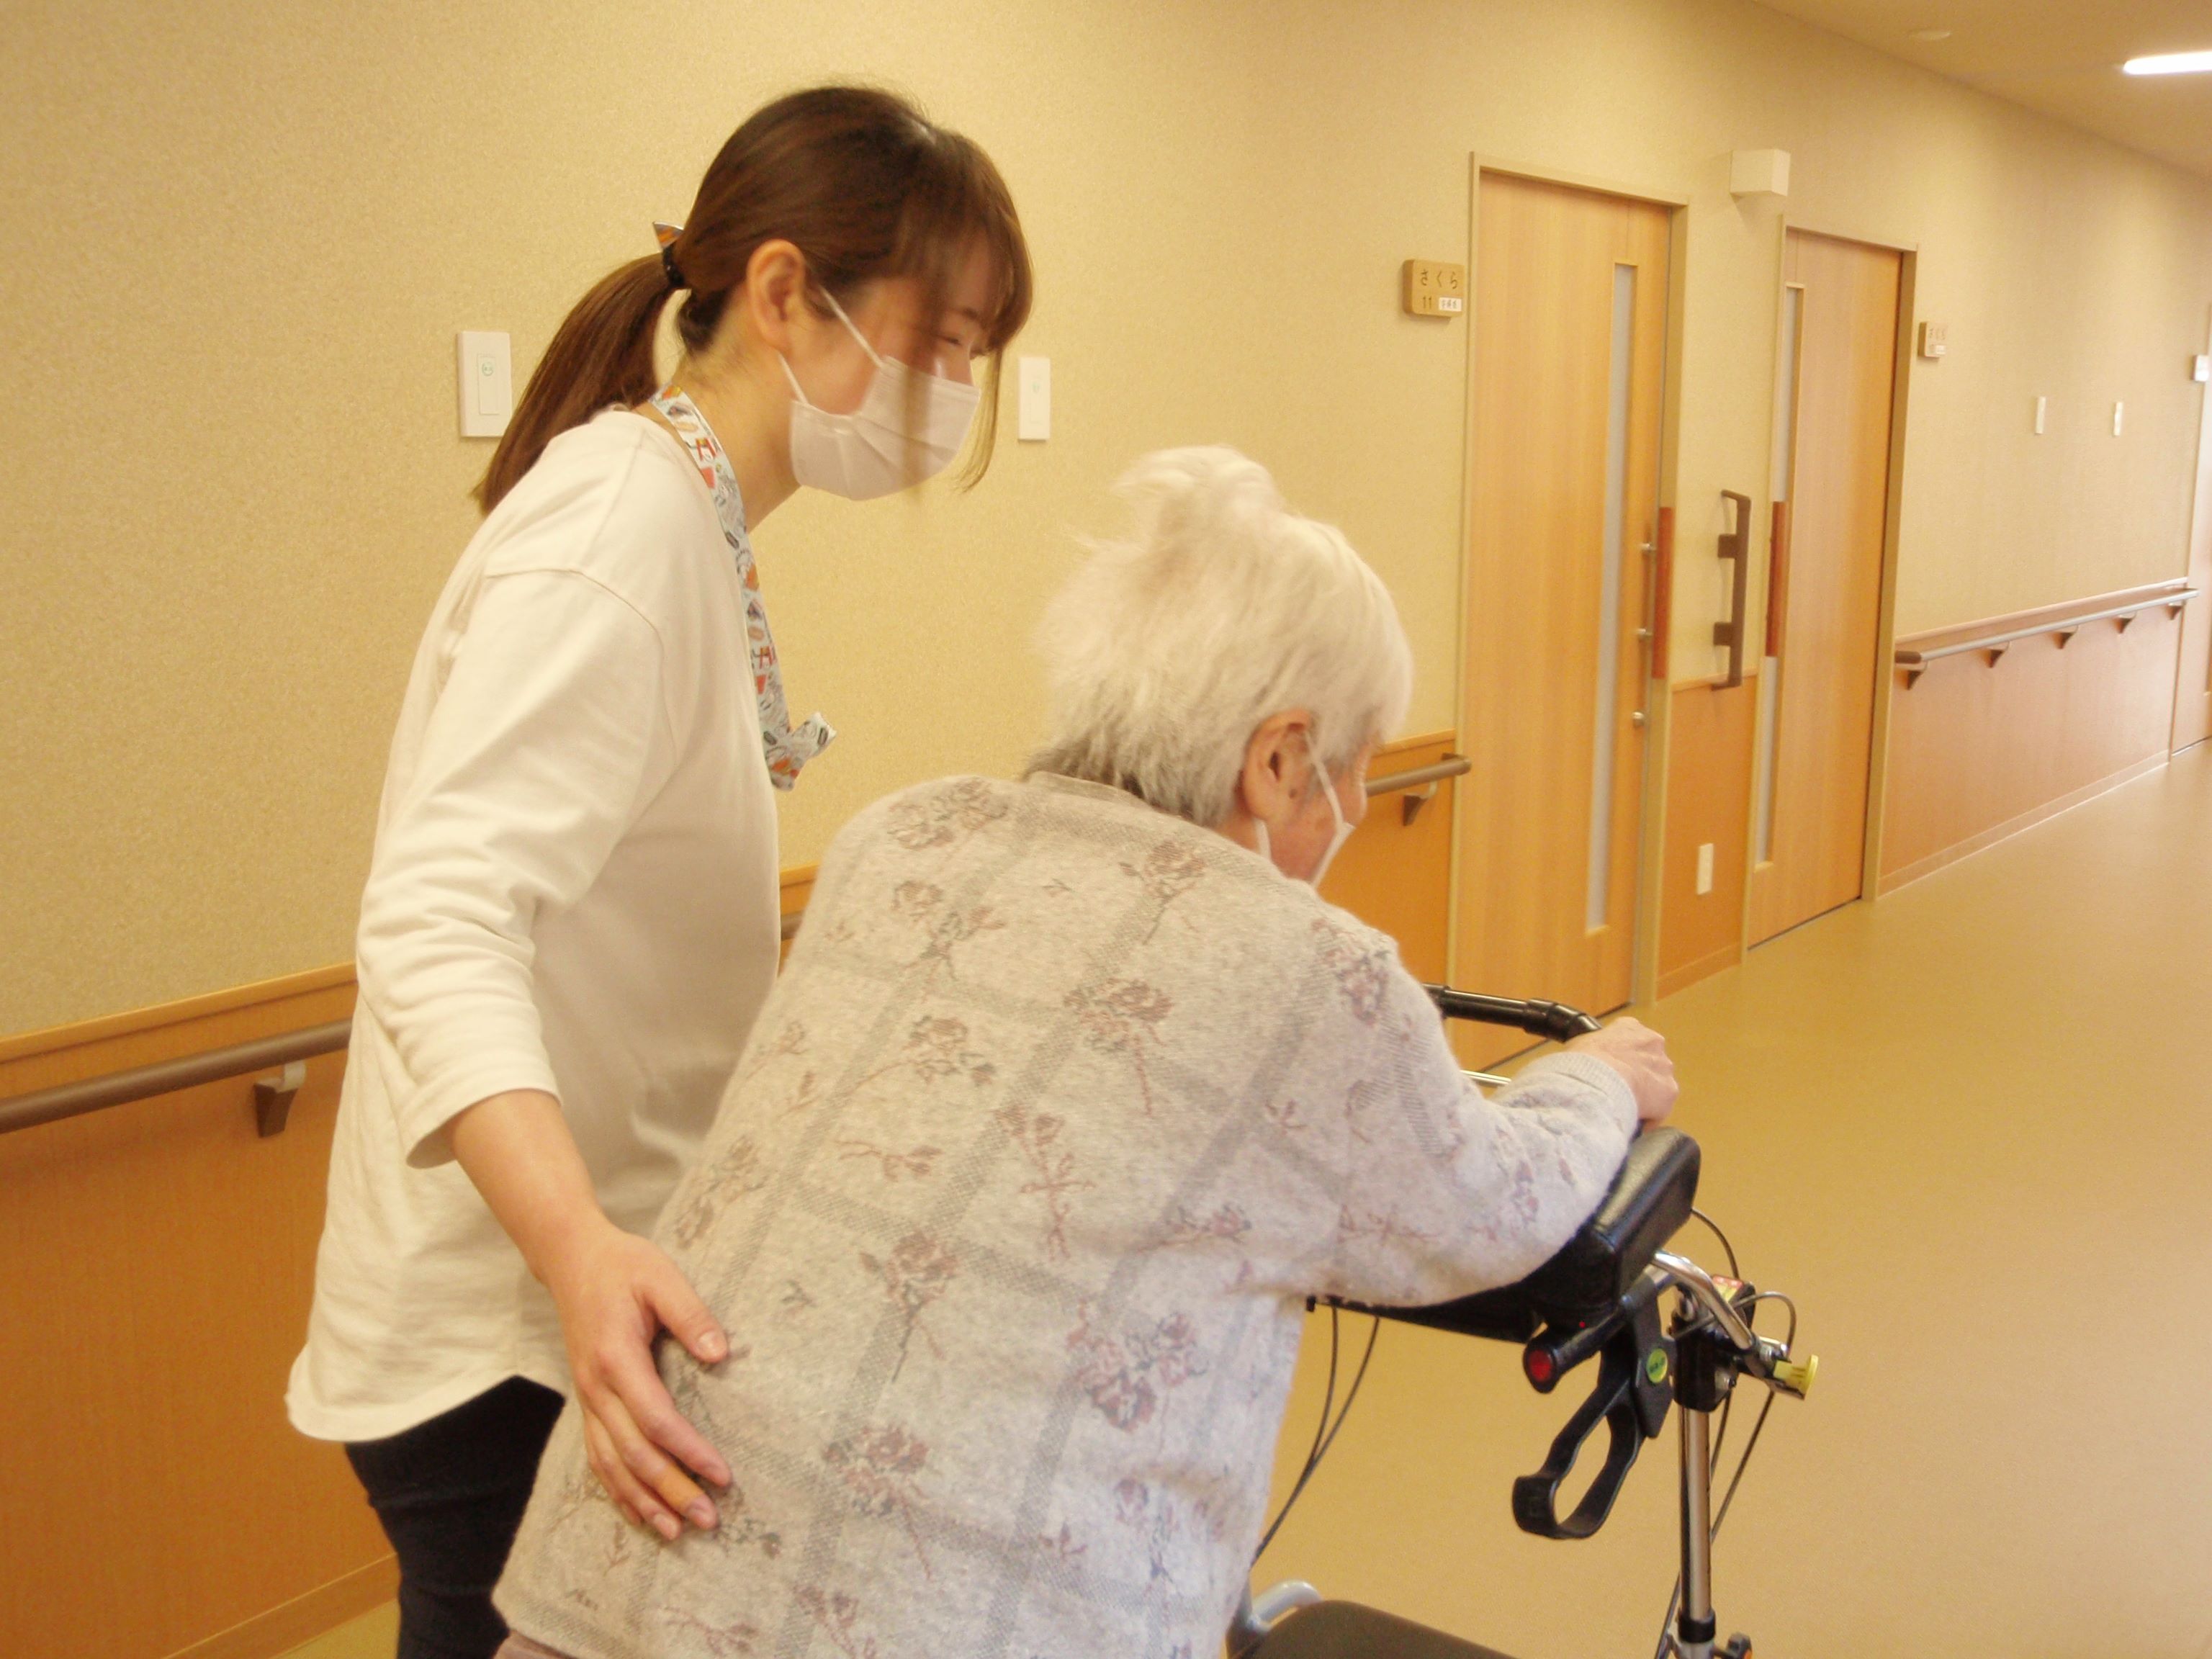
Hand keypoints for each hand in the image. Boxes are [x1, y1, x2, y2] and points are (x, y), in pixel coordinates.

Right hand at [542, 1218, 733, 1539]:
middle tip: (709, 1519)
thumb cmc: (623, 1266)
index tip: (722, 1474)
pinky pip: (598, 1458)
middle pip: (634, 1454)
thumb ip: (691, 1314)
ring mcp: (587, 1399)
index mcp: (617, 1358)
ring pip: (612, 1466)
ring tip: (677, 1532)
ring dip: (644, 1501)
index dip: (689, 1451)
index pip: (656, 1419)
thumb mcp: (661, 1276)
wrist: (572, 1260)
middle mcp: (596, 1388)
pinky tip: (640, 1514)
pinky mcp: (587, 1404)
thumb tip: (721, 1354)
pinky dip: (618, 1491)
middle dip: (672, 1490)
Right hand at [1566, 1017, 1676, 1126]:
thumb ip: (1591, 1049)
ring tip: (1623, 1107)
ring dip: (1644, 1096)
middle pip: (1649, 1062)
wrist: (1597, 1080)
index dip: (1621, 1057)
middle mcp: (1653, 1043)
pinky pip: (1659, 1109)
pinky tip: (1630, 1120)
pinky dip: (1648, 1117)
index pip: (1632, 1040)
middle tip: (1618, 1089)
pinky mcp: (1669, 1092)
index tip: (1612, 1069)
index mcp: (1630, 1028)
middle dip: (1637, 1076)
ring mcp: (1664, 1068)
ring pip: (1657, 1085)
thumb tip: (1582, 1062)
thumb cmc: (1583, 1061)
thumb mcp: (1579, 1045)